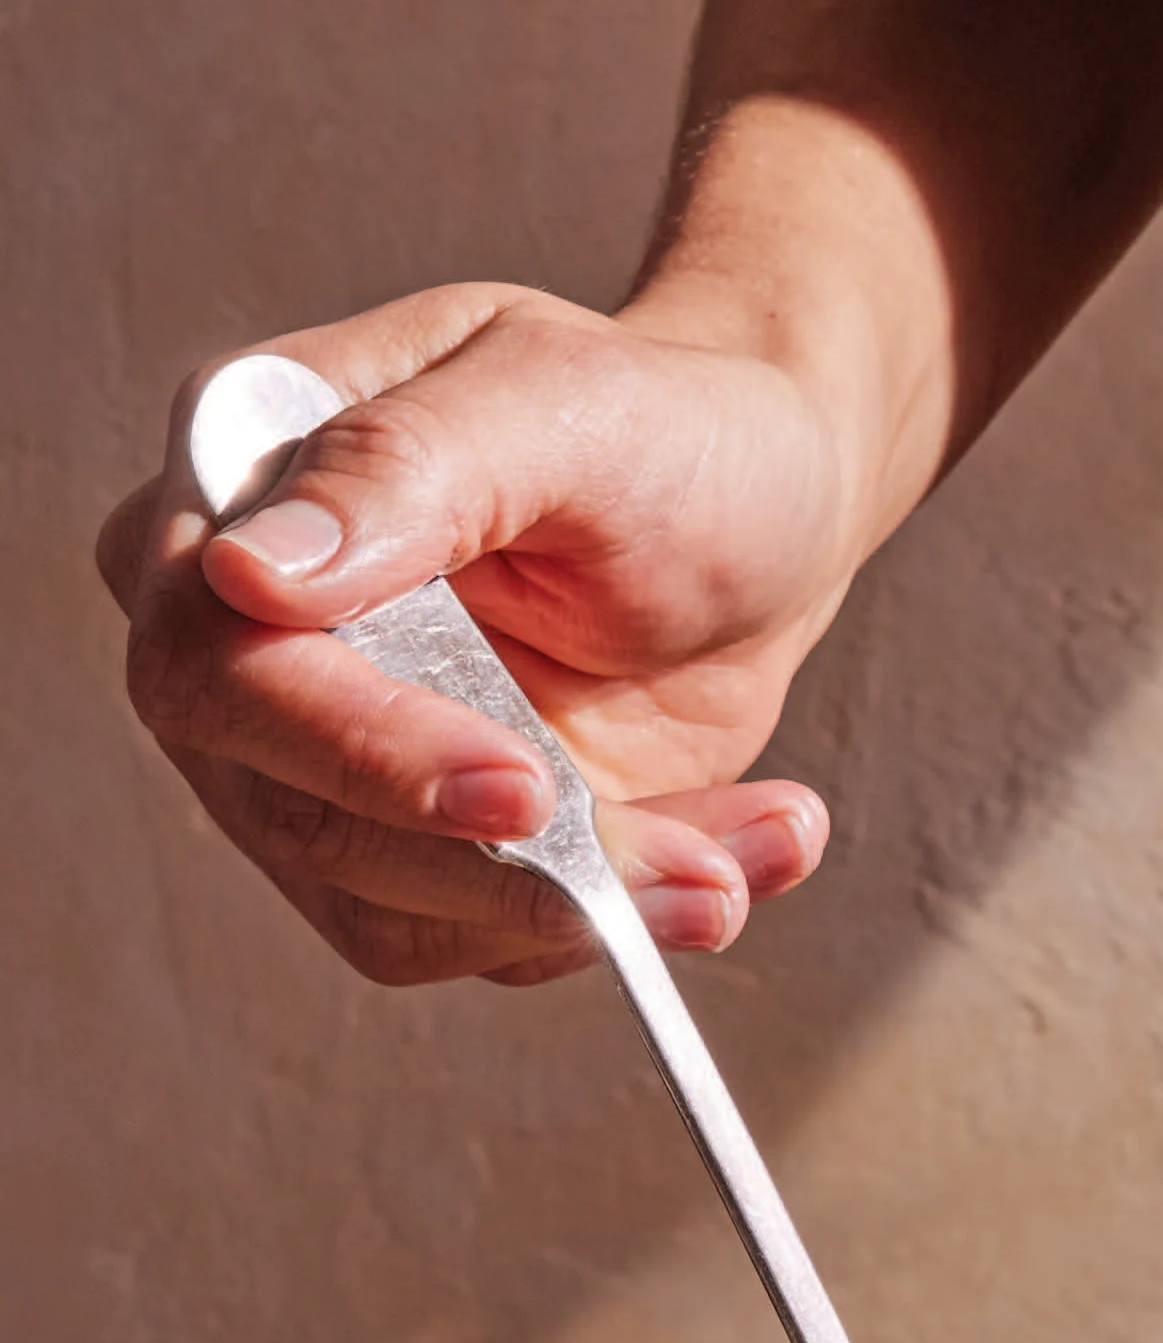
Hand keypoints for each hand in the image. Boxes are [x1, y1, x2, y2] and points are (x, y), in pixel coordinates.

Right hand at [97, 281, 862, 986]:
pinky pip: (503, 941)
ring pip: (405, 916)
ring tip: (736, 864)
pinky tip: (745, 847)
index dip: (361, 748)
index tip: (520, 786)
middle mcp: (251, 647)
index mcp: (234, 491)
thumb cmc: (653, 423)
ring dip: (592, 910)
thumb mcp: (553, 401)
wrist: (763, 507)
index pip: (219, 664)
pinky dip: (637, 919)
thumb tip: (244, 574)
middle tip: (692, 874)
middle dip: (504, 872)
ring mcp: (332, 767)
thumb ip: (402, 469)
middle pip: (303, 824)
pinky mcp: (437, 852)